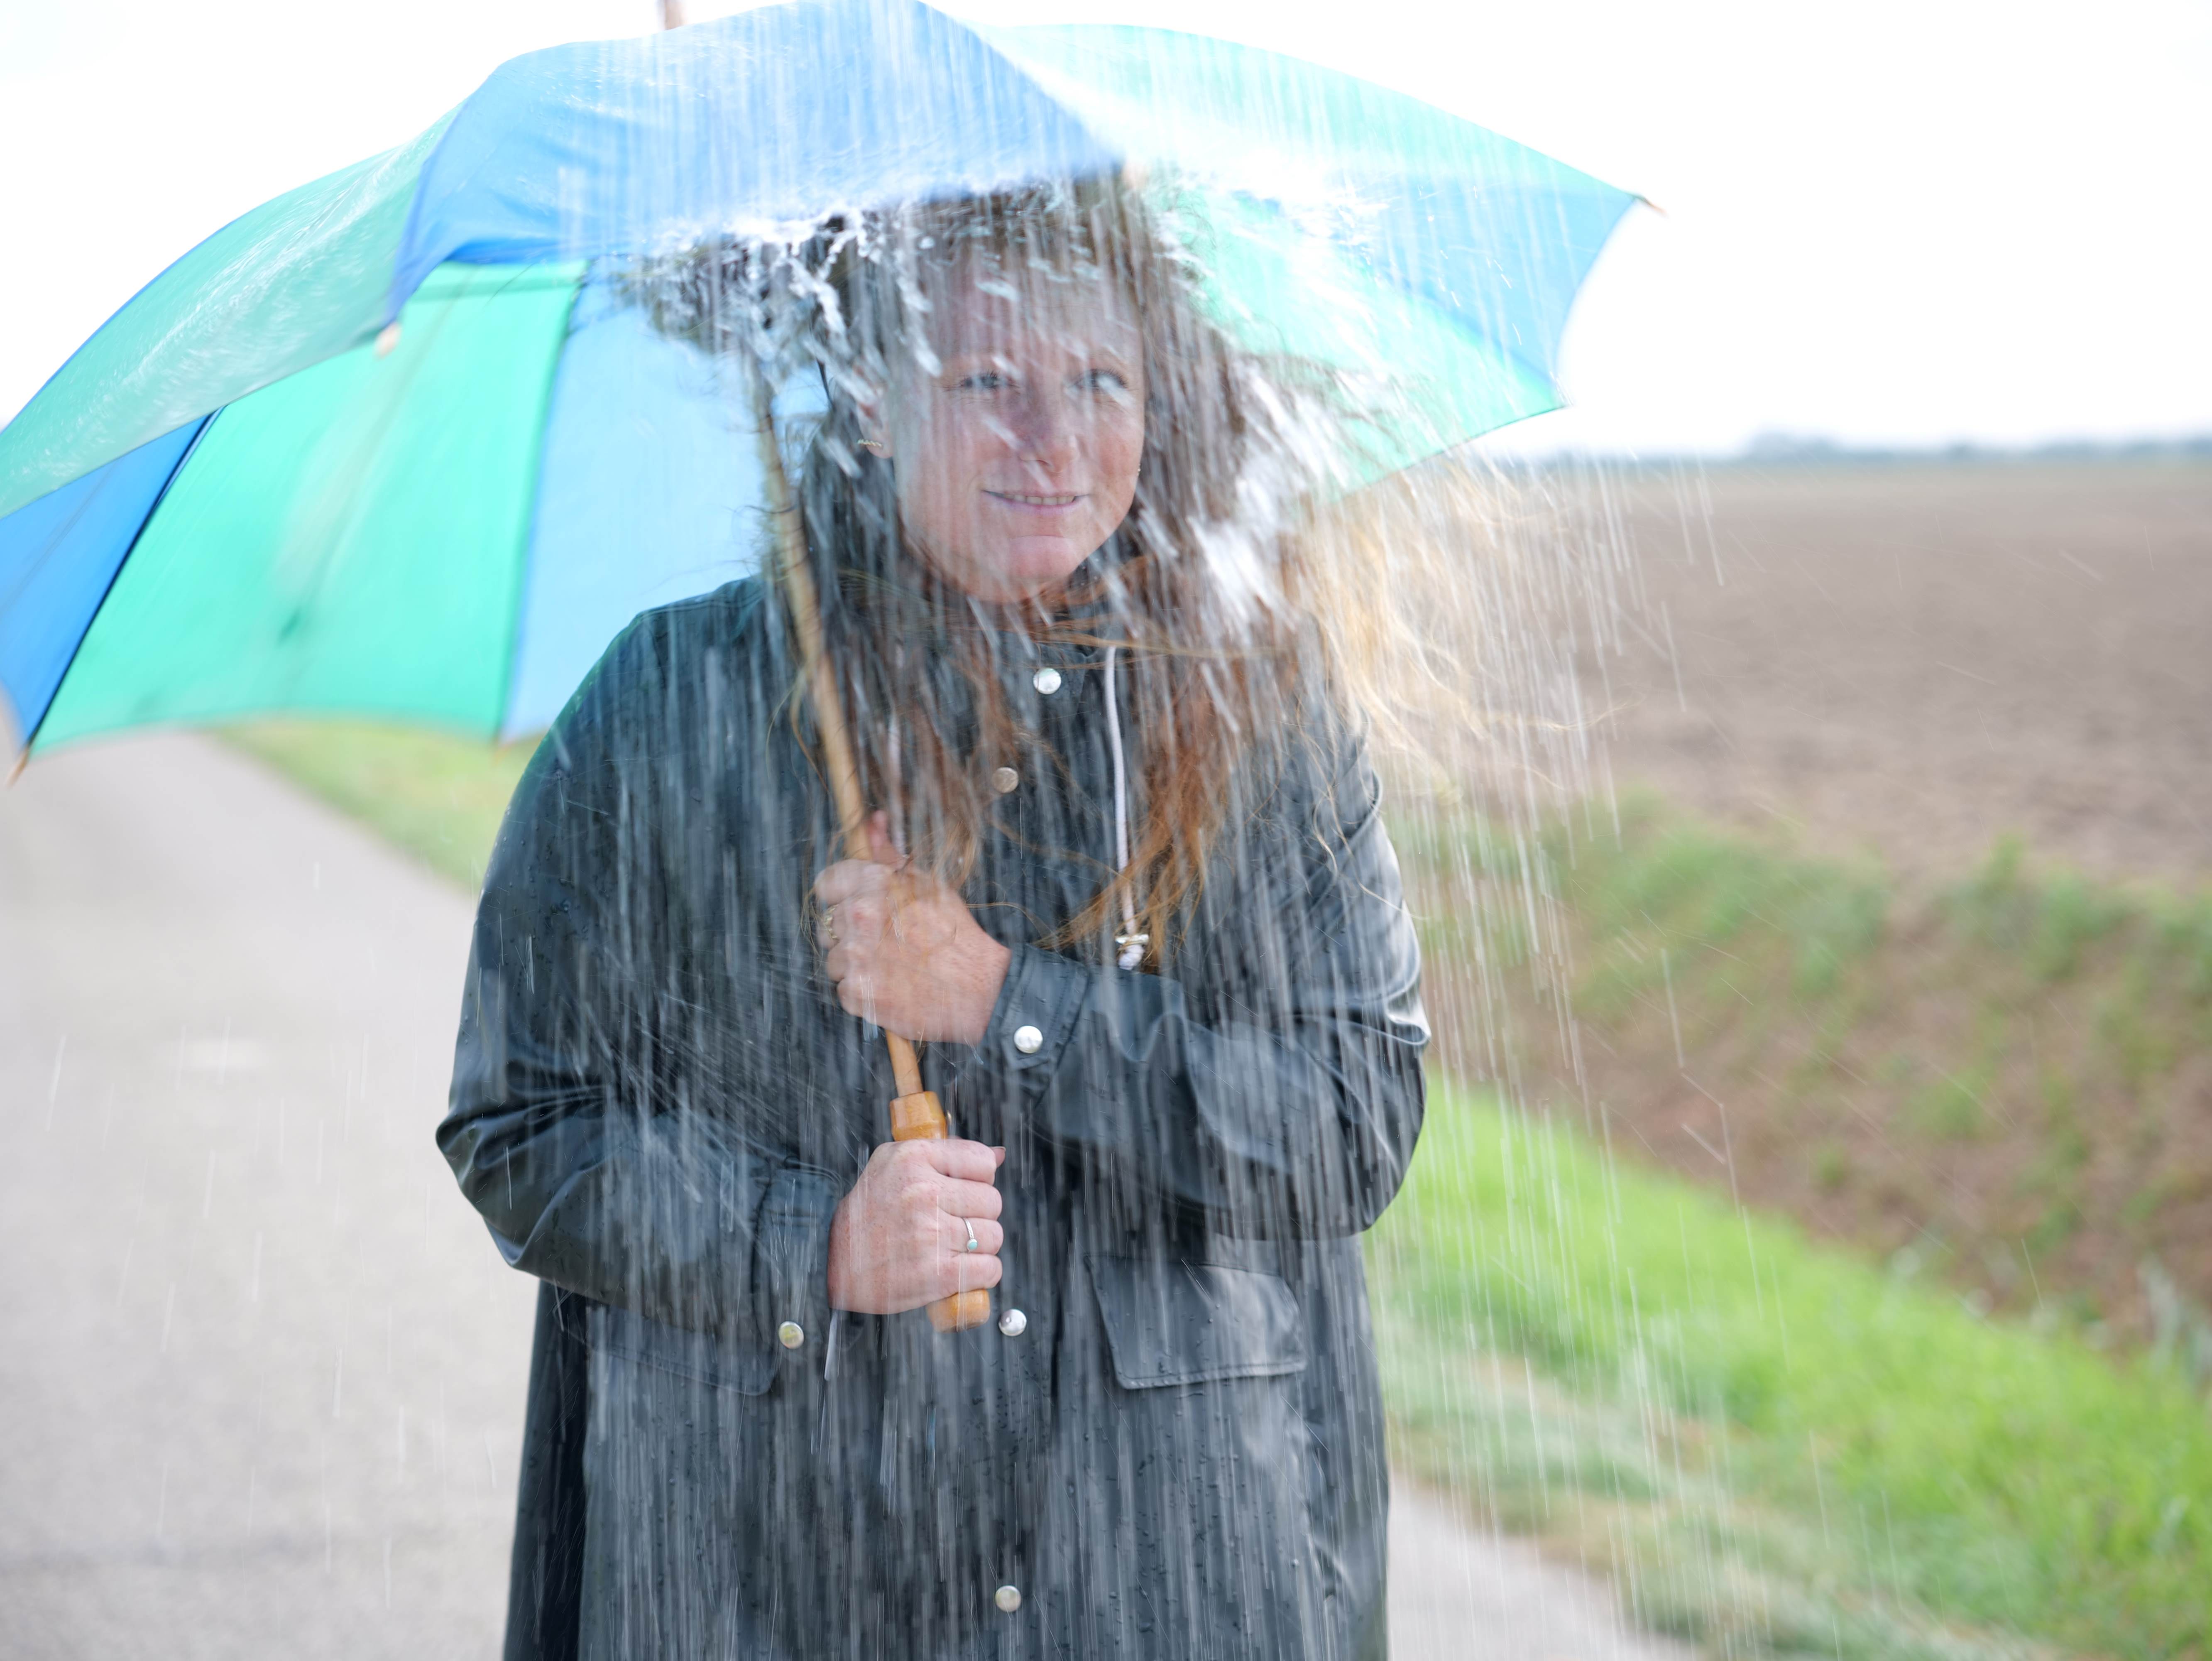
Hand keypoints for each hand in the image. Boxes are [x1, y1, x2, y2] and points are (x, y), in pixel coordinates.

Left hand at [814, 812, 1011, 1044]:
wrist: (980, 986)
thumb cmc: (955, 933)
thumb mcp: (926, 883)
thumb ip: (890, 853)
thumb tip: (873, 820)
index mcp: (874, 884)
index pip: (827, 883)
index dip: (840, 897)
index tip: (854, 907)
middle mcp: (859, 916)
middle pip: (828, 924)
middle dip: (850, 934)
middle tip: (883, 943)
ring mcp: (855, 956)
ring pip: (834, 959)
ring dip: (855, 965)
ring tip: (890, 967)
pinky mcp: (857, 992)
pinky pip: (843, 990)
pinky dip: (862, 993)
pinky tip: (889, 987)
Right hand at [827, 1138, 1005, 1313]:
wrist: (831, 1262)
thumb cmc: (868, 1210)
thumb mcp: (893, 1163)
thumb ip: (946, 1153)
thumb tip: (999, 1154)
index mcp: (914, 1159)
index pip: (983, 1162)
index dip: (978, 1178)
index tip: (961, 1190)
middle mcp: (923, 1194)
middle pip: (992, 1201)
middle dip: (978, 1214)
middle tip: (952, 1222)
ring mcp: (931, 1235)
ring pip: (994, 1235)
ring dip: (980, 1245)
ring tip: (952, 1246)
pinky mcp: (938, 1275)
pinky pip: (990, 1269)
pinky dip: (983, 1273)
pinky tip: (961, 1270)